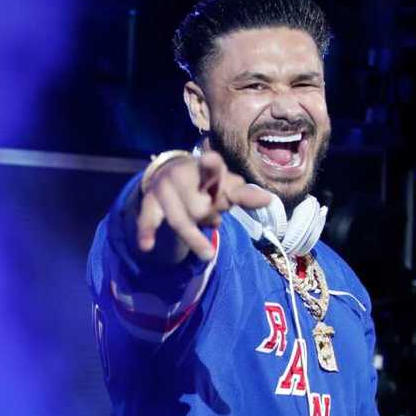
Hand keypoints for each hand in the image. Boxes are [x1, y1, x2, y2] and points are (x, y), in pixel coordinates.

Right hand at [133, 151, 270, 261]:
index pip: (211, 167)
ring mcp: (163, 189)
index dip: (211, 166)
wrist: (168, 175)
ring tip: (209, 255)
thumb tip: (268, 200)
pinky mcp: (149, 202)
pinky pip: (148, 220)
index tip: (209, 160)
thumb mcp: (225, 186)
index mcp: (204, 167)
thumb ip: (243, 194)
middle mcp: (181, 175)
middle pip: (199, 207)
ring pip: (180, 220)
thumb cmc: (205, 183)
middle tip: (213, 215)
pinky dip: (147, 232)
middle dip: (209, 216)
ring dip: (194, 239)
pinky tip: (146, 246)